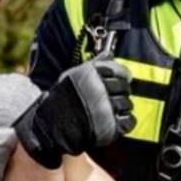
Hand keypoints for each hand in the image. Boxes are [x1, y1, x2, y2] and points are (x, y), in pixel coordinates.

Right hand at [14, 59, 134, 168]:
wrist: (51, 124)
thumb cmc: (62, 98)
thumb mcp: (72, 75)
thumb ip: (94, 64)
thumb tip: (110, 54)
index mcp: (91, 74)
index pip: (120, 71)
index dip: (123, 75)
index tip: (122, 79)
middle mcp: (99, 90)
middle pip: (125, 87)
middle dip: (121, 91)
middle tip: (111, 97)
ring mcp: (105, 109)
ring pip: (127, 104)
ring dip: (122, 107)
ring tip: (109, 110)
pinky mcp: (109, 126)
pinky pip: (129, 121)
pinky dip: (126, 121)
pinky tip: (115, 120)